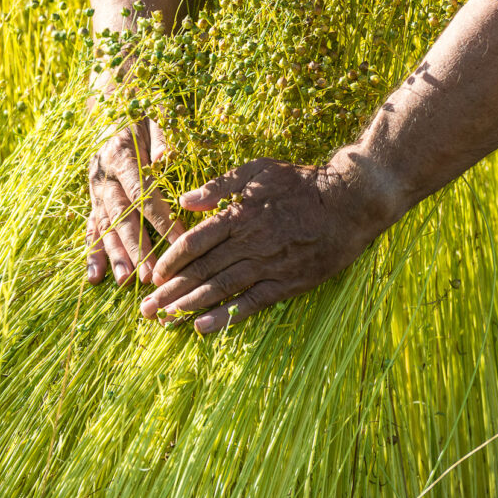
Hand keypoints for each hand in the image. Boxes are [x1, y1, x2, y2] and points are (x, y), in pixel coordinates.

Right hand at [86, 118, 185, 285]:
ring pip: (104, 226)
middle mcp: (103, 174)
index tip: (179, 239)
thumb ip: (163, 138)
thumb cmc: (146, 115)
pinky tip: (95, 276)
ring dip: (115, 255)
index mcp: (120, 153)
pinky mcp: (94, 200)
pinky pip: (91, 228)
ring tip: (125, 281)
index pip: (141, 190)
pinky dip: (93, 253)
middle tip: (149, 274)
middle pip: (120, 215)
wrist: (115, 106)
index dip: (159, 216)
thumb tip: (166, 159)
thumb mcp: (159, 116)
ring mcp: (95, 189)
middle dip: (135, 246)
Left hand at [139, 156, 390, 332]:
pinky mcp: (288, 283)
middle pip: (202, 270)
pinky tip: (204, 327)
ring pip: (221, 289)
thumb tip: (183, 200)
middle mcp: (250, 242)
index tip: (153, 274)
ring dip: (190, 306)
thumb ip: (219, 186)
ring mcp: (269, 265)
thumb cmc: (300, 182)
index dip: (171, 260)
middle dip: (170, 291)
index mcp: (239, 215)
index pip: (194, 241)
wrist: (351, 202)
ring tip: (166, 320)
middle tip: (146, 309)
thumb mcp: (257, 170)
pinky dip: (227, 316)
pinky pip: (253, 303)